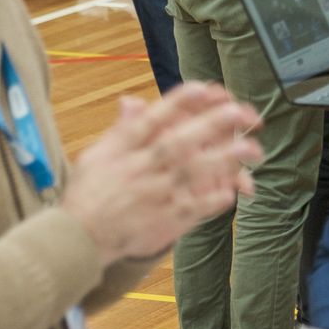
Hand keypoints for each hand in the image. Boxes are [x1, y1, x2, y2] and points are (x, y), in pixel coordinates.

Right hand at [61, 82, 261, 266]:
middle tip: (242, 112)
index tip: (205, 88)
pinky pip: (192, 209)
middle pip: (179, 142)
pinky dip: (212, 200)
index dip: (180, 103)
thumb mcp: (96, 155)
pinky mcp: (164, 221)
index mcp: (123, 149)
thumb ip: (120, 129)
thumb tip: (131, 100)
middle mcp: (140, 169)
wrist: (76, 241)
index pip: (153, 119)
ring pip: (192, 174)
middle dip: (211, 125)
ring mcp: (154, 196)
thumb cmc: (88, 194)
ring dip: (223, 160)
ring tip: (252, 149)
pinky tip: (233, 191)